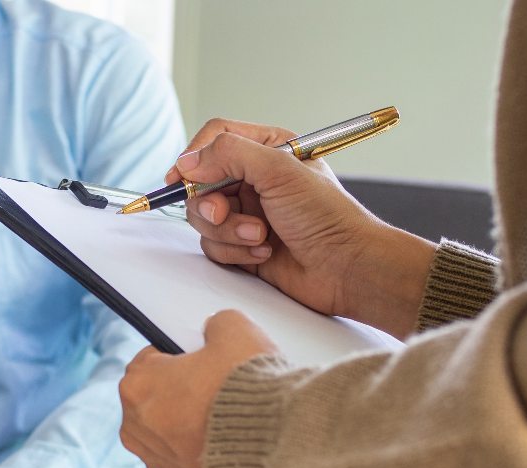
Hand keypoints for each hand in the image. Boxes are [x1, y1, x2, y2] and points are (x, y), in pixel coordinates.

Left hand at [120, 310, 277, 467]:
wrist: (279, 451)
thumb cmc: (250, 390)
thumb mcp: (236, 331)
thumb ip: (217, 325)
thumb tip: (216, 331)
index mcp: (136, 387)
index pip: (150, 362)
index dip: (180, 358)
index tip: (204, 362)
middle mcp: (137, 433)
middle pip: (157, 405)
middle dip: (183, 398)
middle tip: (221, 393)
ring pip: (172, 443)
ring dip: (195, 434)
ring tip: (234, 425)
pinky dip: (211, 465)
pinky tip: (238, 454)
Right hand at [168, 118, 437, 339]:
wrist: (346, 269)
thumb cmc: (327, 217)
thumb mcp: (279, 170)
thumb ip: (229, 155)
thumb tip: (188, 161)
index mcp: (268, 149)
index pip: (216, 139)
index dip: (194, 157)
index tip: (180, 178)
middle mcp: (256, 180)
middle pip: (201, 183)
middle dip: (211, 204)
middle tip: (223, 214)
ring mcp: (249, 213)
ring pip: (205, 219)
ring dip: (228, 231)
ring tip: (260, 236)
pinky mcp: (245, 246)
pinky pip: (214, 246)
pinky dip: (234, 252)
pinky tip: (264, 253)